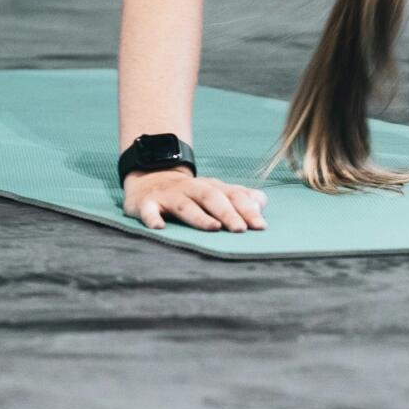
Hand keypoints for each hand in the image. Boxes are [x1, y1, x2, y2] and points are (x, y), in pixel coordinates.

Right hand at [123, 170, 267, 232]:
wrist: (151, 178)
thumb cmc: (191, 193)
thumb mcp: (216, 191)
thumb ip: (240, 197)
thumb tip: (261, 204)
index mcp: (211, 187)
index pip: (232, 195)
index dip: (247, 210)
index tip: (260, 226)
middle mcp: (192, 189)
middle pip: (211, 198)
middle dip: (227, 213)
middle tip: (240, 229)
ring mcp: (169, 196)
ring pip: (185, 205)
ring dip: (199, 217)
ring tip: (213, 227)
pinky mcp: (147, 203)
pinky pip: (149, 211)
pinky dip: (152, 218)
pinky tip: (158, 228)